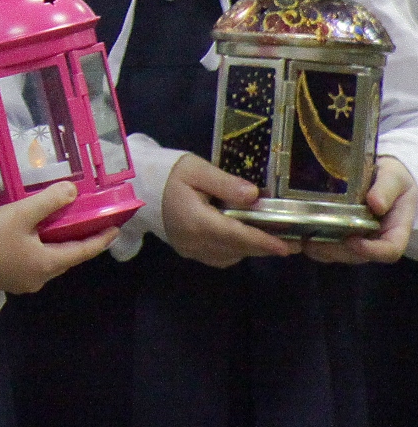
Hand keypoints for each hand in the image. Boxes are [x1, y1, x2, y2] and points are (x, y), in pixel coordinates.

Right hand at [0, 181, 119, 292]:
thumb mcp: (23, 213)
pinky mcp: (9, 280)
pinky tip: (32, 241)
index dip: (100, 240)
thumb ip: (49, 201)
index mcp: (47, 263)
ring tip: (58, 230)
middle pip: (66, 259)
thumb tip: (73, 190)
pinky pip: (33, 266)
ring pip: (49, 263)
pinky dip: (40, 253)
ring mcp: (23, 282)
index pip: (82, 251)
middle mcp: (39, 277)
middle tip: (87, 226)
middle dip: (78, 243)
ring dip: (57, 248)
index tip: (115, 229)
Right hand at [162, 154, 296, 268]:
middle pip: (238, 248)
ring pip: (230, 255)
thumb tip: (253, 195)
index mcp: (197, 221)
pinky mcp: (188, 250)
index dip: (264, 242)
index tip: (288, 247)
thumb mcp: (195, 169)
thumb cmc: (166, 173)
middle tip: (291, 242)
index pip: (237, 235)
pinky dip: (234, 250)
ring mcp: (190, 249)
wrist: (134, 186)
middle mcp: (195, 241)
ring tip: (268, 238)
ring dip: (250, 249)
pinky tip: (240, 238)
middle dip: (264, 247)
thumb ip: (224, 183)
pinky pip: (219, 257)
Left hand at [305, 157, 415, 263]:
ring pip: (337, 254)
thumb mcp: (394, 178)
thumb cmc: (391, 178)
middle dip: (335, 251)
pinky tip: (296, 231)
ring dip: (319, 249)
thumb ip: (387, 189)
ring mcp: (355, 239)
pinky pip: (324, 247)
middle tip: (314, 240)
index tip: (354, 241)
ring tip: (301, 237)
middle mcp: (374, 239)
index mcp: (394, 230)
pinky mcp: (337, 234)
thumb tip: (376, 204)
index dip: (372, 251)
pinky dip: (309, 243)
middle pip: (357, 256)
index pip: (389, 251)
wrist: (376, 174)